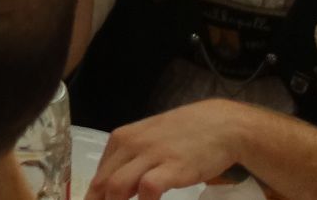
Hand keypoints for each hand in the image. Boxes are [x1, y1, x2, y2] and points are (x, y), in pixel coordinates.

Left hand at [86, 101, 255, 199]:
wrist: (222, 124)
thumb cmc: (186, 134)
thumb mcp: (150, 140)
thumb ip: (132, 160)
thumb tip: (114, 188)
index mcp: (121, 139)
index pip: (98, 176)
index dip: (94, 199)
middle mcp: (130, 145)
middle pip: (102, 184)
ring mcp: (150, 155)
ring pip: (117, 187)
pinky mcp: (171, 166)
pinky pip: (148, 190)